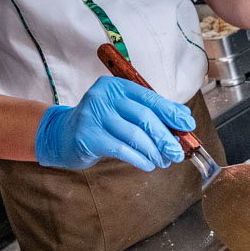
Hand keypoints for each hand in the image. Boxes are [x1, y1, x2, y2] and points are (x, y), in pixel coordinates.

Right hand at [35, 76, 194, 171]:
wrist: (61, 135)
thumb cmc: (99, 124)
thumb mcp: (123, 111)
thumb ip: (150, 112)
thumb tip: (183, 119)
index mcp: (116, 86)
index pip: (150, 98)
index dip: (172, 113)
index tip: (188, 126)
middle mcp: (103, 96)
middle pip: (144, 117)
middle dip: (165, 137)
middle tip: (178, 152)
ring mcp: (93, 115)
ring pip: (134, 134)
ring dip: (154, 151)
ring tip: (163, 161)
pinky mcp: (87, 136)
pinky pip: (121, 149)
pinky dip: (139, 158)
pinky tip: (147, 164)